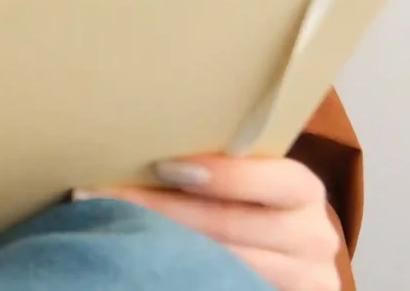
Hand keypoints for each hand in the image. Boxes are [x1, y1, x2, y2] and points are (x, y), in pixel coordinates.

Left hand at [85, 157, 343, 290]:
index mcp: (304, 191)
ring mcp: (303, 278)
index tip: (161, 165)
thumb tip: (140, 134)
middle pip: (229, 224)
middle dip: (160, 208)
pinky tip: (140, 265)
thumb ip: (224, 166)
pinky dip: (180, 276)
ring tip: (105, 228)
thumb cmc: (257, 208)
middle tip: (96, 194)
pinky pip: (225, 287)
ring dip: (157, 246)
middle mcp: (313, 236)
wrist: (290, 259)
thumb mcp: (256, 185)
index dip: (222, 174)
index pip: (271, 179)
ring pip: (221, 264)